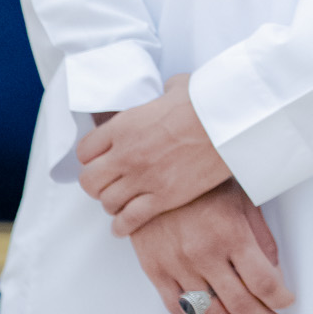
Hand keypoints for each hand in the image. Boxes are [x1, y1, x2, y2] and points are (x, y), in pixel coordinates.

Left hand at [77, 74, 229, 234]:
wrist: (227, 125)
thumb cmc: (205, 103)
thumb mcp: (176, 87)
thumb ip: (163, 94)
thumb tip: (169, 92)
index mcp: (123, 126)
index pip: (85, 150)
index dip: (90, 158)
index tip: (99, 160)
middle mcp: (126, 154)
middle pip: (90, 181)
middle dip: (96, 184)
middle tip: (107, 184)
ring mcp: (143, 178)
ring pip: (107, 202)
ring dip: (111, 204)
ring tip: (119, 203)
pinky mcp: (162, 197)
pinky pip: (130, 219)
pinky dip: (123, 226)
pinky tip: (123, 226)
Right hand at [129, 181, 294, 313]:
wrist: (153, 170)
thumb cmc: (201, 182)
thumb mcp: (241, 198)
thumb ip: (260, 236)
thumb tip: (274, 270)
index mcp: (230, 233)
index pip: (264, 283)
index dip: (280, 300)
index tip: (286, 303)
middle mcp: (204, 253)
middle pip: (241, 305)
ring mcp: (177, 264)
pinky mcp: (155, 269)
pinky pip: (177, 308)